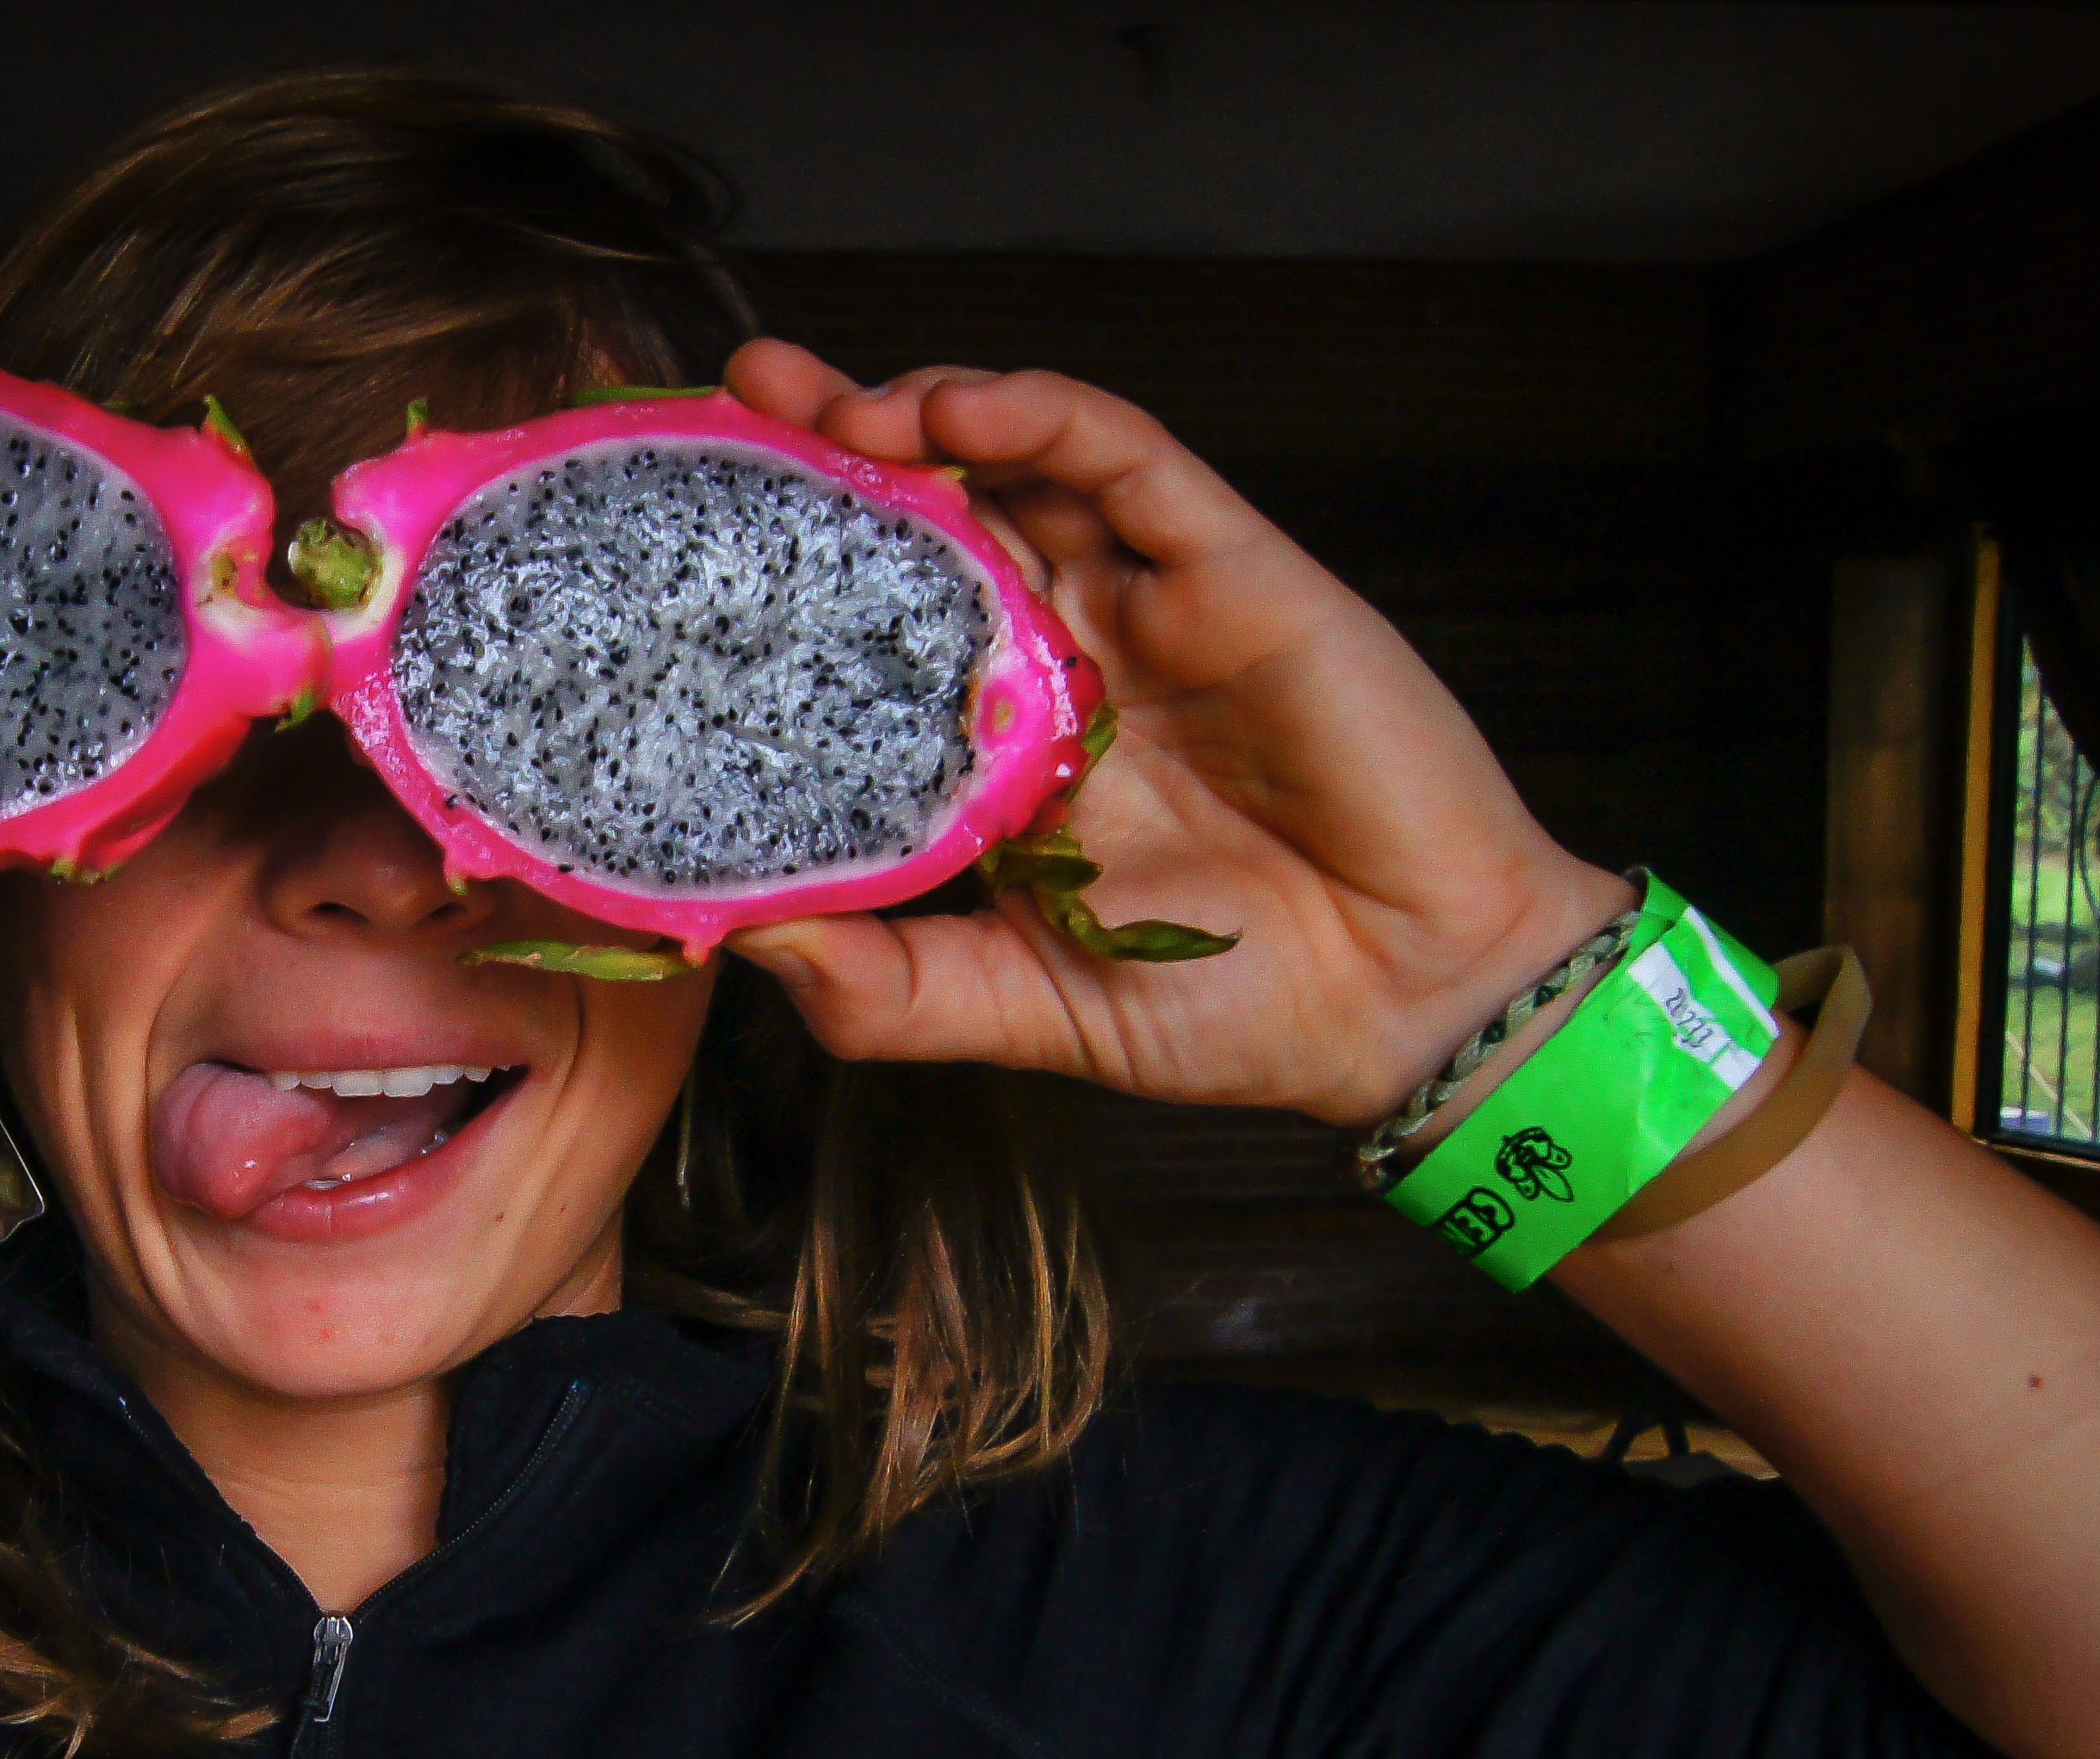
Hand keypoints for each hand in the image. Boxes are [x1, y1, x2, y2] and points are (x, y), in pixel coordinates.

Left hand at [719, 342, 1630, 1129]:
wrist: (1412, 1005)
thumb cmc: (1233, 1011)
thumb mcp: (1022, 1008)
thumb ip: (888, 989)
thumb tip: (740, 943)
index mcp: (1004, 753)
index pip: (872, 636)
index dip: (786, 579)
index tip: (687, 541)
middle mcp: (1065, 659)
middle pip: (929, 524)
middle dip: (827, 456)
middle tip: (732, 411)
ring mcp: (1145, 604)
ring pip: (1016, 465)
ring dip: (916, 418)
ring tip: (824, 407)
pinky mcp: (1231, 567)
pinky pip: (1127, 456)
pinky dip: (1039, 413)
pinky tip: (957, 407)